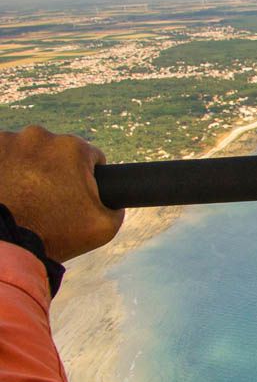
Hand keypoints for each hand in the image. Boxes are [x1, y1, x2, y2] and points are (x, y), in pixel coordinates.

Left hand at [0, 126, 123, 261]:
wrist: (4, 246)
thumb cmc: (53, 235)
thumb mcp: (106, 226)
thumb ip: (119, 207)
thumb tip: (117, 200)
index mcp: (73, 147)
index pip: (91, 157)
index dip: (86, 179)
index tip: (73, 196)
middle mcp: (39, 136)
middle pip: (56, 152)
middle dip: (55, 171)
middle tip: (46, 200)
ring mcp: (7, 141)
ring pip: (27, 153)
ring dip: (27, 169)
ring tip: (23, 197)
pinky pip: (3, 157)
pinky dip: (5, 171)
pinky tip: (7, 192)